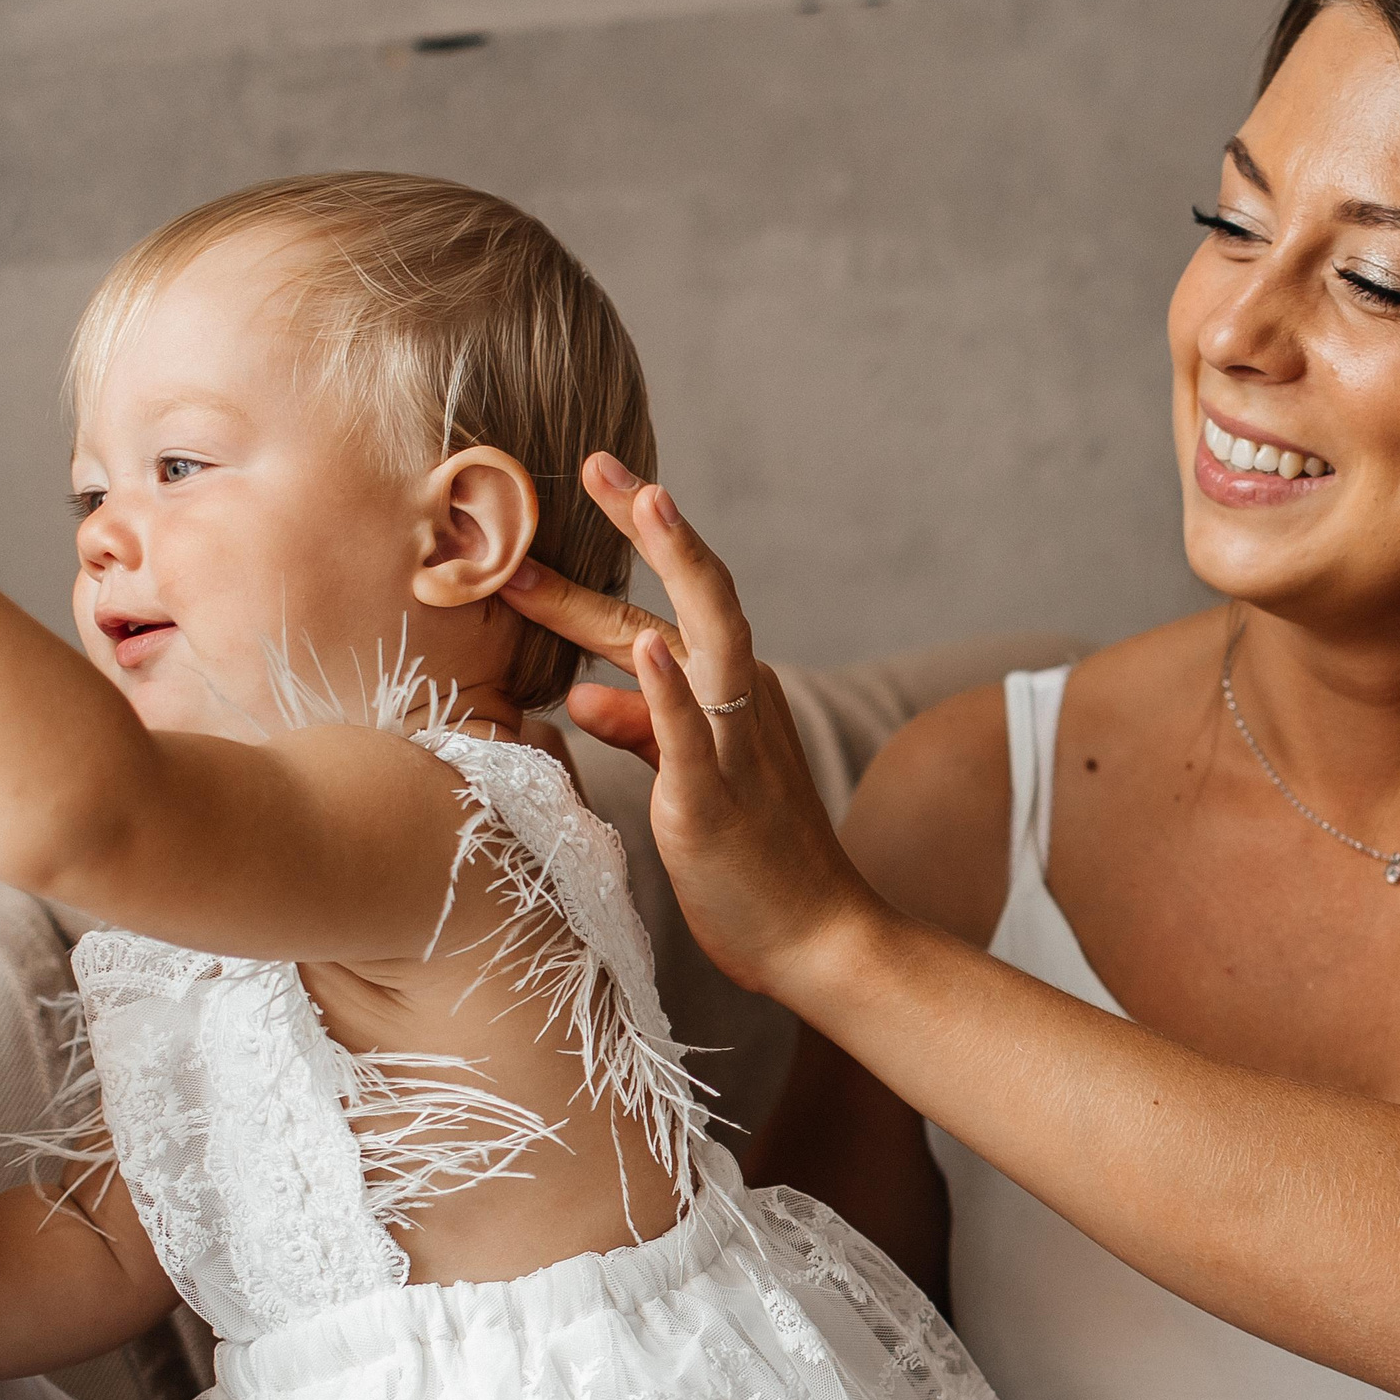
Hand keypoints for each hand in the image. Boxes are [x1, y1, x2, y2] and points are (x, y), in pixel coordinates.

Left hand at [500, 456, 889, 1000]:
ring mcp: (736, 744)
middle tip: (594, 461)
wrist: (819, 939)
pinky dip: (669, 692)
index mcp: (727, 694)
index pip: (662, 609)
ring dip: (678, 568)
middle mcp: (739, 701)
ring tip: (646, 502)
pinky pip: (695, 736)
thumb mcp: (685, 784)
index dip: (619, 552)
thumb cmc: (753, 866)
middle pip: (692, 595)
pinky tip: (647, 651)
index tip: (580, 490)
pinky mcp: (720, 798)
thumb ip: (640, 730)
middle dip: (646, 524)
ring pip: (712, 636)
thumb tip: (582, 695)